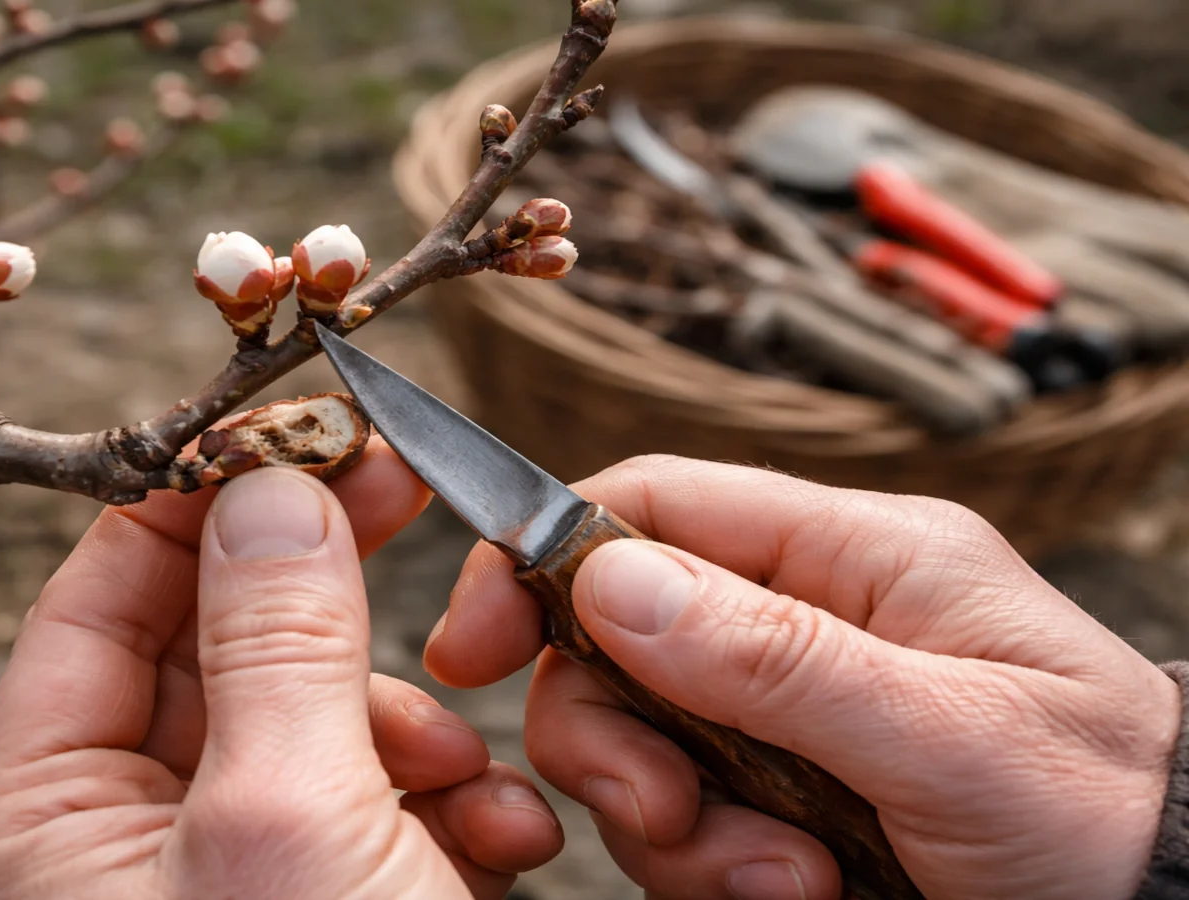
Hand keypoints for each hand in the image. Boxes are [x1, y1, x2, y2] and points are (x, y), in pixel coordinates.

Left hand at [0, 442, 563, 899]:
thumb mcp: (289, 824)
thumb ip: (276, 640)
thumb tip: (270, 483)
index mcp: (42, 828)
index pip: (96, 604)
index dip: (191, 499)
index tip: (293, 422)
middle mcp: (116, 855)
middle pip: (218, 659)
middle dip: (328, 607)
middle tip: (411, 500)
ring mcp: (224, 892)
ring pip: (312, 733)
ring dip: (409, 726)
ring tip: (473, 773)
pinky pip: (369, 818)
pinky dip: (442, 806)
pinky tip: (504, 835)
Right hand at [425, 455, 1180, 899]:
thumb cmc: (1111, 817)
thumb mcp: (951, 736)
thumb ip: (776, 656)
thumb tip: (605, 576)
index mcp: (856, 556)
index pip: (653, 504)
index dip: (541, 557)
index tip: (471, 646)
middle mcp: (808, 623)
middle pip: (617, 638)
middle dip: (613, 734)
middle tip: (661, 813)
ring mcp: (791, 716)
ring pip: (640, 743)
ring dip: (677, 827)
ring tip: (788, 881)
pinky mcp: (784, 799)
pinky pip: (684, 822)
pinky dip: (710, 871)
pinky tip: (799, 896)